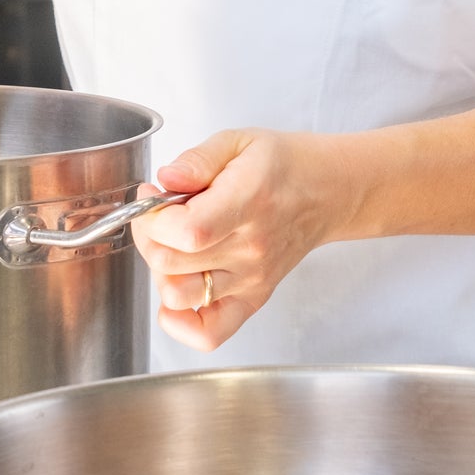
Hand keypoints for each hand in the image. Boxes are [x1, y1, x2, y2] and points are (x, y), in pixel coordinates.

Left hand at [130, 129, 356, 350]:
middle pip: (171, 264)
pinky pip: (211, 333)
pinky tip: (178, 292)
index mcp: (248, 203)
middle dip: (148, 236)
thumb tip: (165, 179)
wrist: (326, 192)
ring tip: (171, 246)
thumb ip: (196, 160)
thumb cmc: (282, 166)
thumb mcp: (238, 141)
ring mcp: (252, 279)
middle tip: (157, 216)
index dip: (152, 218)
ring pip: (180, 297)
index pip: (185, 232)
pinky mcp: (254, 297)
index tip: (151, 196)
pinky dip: (181, 323)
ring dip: (160, 272)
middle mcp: (251, 249)